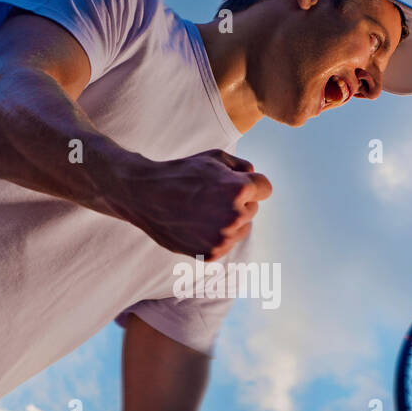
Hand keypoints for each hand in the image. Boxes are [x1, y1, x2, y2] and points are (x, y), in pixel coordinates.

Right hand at [118, 149, 271, 260]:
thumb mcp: (214, 157)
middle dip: (239, 201)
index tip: (235, 183)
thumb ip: (242, 166)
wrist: (146, 196)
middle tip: (210, 196)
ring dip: (231, 221)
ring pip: (243, 228)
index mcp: (239, 189)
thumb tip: (254, 177)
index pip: (265, 188)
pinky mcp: (211, 253)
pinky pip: (227, 243)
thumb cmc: (182, 173)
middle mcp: (235, 215)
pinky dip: (216, 236)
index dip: (251, 183)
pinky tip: (198, 225)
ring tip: (204, 211)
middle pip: (253, 208)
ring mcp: (223, 237)